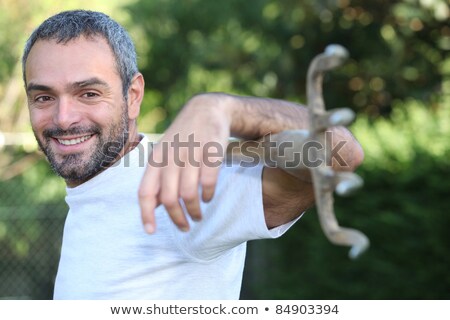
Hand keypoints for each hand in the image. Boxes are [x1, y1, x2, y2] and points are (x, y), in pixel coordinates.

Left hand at [138, 93, 232, 232]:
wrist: (206, 109)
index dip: (146, 214)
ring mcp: (190, 154)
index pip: (146, 192)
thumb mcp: (165, 154)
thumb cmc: (184, 138)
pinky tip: (209, 198)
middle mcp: (170, 157)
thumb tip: (154, 206)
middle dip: (177, 218)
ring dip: (194, 211)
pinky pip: (208, 182)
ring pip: (188, 193)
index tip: (151, 232)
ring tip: (199, 216)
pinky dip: (208, 195)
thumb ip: (158, 178)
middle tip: (185, 227)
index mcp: (155, 160)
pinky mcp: (210, 152)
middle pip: (169, 198)